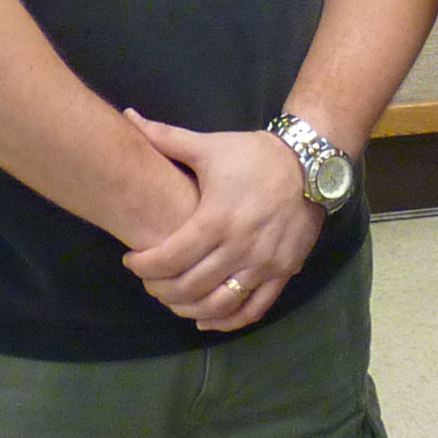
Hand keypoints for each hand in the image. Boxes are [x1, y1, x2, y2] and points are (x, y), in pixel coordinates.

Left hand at [120, 113, 326, 331]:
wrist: (310, 163)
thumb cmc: (253, 155)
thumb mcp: (209, 146)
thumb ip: (165, 138)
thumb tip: (128, 116)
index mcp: (217, 219)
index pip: (170, 258)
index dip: (144, 267)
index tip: (132, 262)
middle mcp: (240, 248)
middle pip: (189, 286)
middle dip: (160, 289)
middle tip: (149, 281)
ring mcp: (264, 264)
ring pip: (219, 304)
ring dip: (188, 309)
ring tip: (172, 300)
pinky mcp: (283, 272)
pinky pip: (253, 309)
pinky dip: (227, 321)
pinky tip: (206, 320)